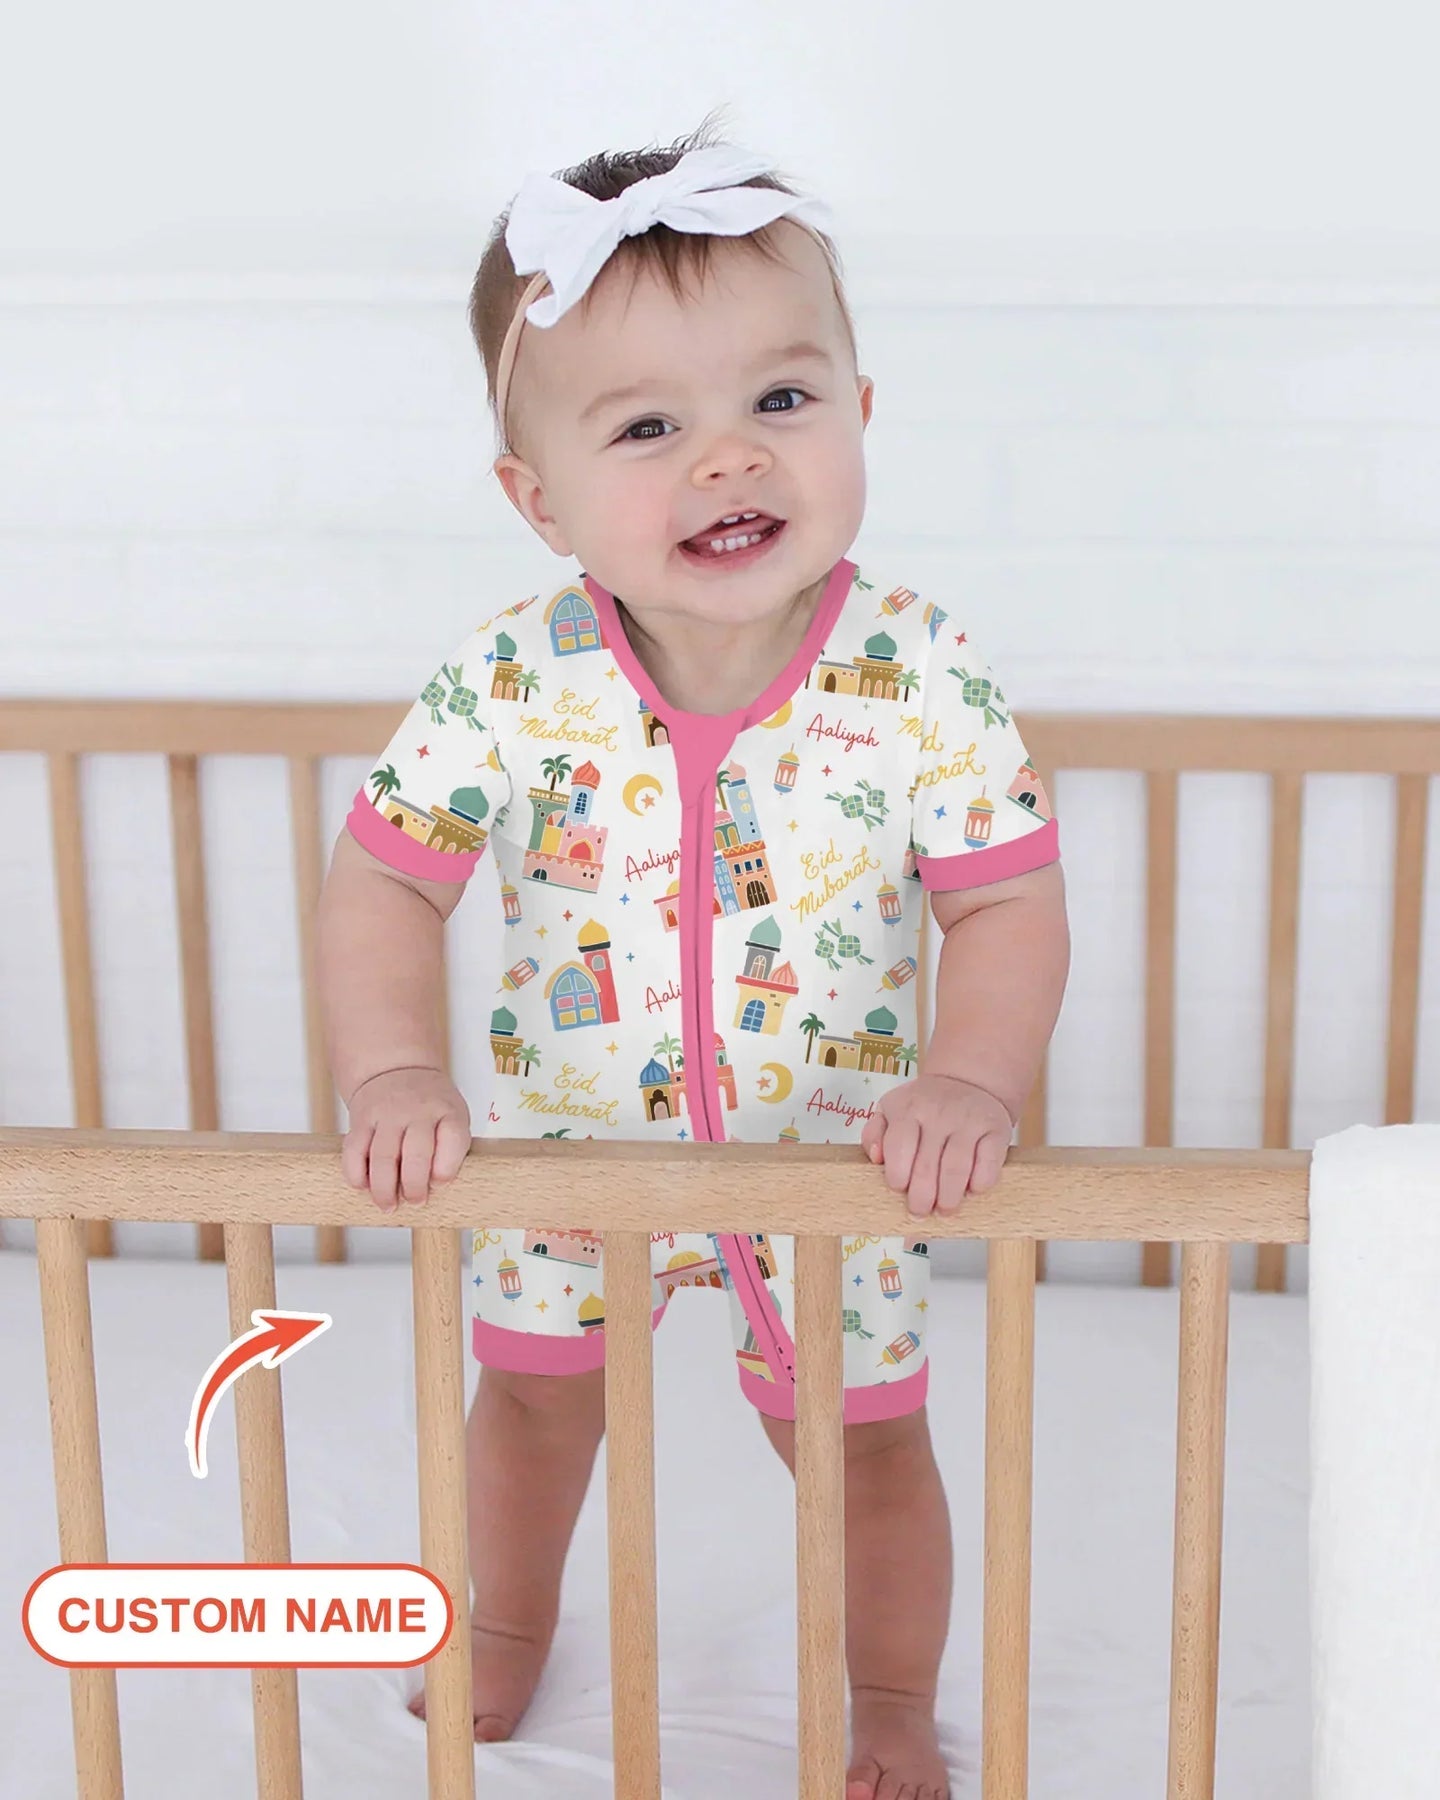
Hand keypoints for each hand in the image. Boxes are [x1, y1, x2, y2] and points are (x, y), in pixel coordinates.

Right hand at [341, 1065, 471, 1211]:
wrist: (396, 1069)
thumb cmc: (430, 1106)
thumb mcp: (453, 1116)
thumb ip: (450, 1149)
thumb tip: (435, 1189)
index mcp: (448, 1111)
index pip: (454, 1139)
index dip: (446, 1169)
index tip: (439, 1183)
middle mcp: (418, 1111)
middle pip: (416, 1155)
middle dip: (414, 1187)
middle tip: (415, 1201)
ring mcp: (387, 1114)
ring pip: (382, 1157)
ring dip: (384, 1189)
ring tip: (388, 1205)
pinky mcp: (360, 1120)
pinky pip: (353, 1151)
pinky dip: (356, 1175)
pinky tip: (364, 1186)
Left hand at [860, 1074, 1014, 1217]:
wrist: (969, 1081)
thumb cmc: (924, 1106)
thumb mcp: (891, 1109)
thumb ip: (874, 1133)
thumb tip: (875, 1158)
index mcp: (908, 1108)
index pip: (899, 1148)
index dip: (897, 1176)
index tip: (899, 1189)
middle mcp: (939, 1112)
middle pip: (926, 1167)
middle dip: (921, 1198)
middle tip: (920, 1211)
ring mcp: (969, 1121)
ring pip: (956, 1170)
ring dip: (949, 1198)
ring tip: (944, 1209)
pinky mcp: (997, 1130)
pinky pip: (988, 1166)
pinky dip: (979, 1185)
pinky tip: (971, 1190)